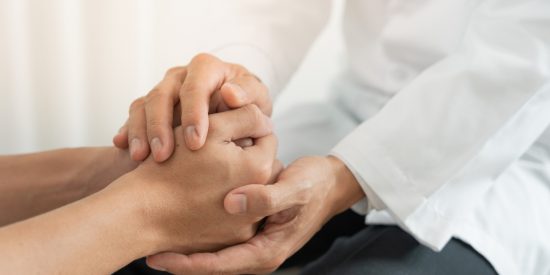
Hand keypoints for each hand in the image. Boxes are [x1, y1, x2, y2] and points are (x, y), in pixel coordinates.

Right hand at [112, 53, 271, 161]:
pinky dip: (128, 132)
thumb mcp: (257, 100)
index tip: (196, 142)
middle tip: (163, 155)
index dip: (193, 112)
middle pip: (162, 94)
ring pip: (143, 105)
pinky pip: (133, 116)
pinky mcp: (150, 106)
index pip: (195, 85)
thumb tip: (230, 94)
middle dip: (160, 126)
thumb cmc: (249, 106)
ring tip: (141, 158)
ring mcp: (163, 90)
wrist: (235, 115)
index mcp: (207, 68)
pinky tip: (126, 151)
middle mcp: (181, 76)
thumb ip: (248, 95)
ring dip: (141, 132)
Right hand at [112, 105, 278, 255]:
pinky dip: (223, 204)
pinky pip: (235, 216)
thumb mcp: (211, 128)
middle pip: (260, 165)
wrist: (141, 214)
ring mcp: (245, 225)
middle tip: (216, 151)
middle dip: (244, 154)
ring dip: (235, 179)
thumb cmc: (172, 167)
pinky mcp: (229, 241)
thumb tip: (264, 119)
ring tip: (207, 173)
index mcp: (260, 169)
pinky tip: (201, 197)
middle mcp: (260, 202)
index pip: (266, 136)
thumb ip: (245, 116)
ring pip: (249, 190)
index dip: (246, 127)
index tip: (225, 130)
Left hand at [145, 156, 365, 273]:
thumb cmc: (314, 185)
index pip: (219, 266)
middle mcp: (256, 252)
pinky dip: (198, 231)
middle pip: (210, 264)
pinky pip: (219, 236)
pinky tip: (178, 216)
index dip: (187, 263)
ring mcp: (252, 241)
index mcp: (266, 251)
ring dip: (185, 246)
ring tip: (153, 237)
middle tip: (145, 249)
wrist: (330, 184)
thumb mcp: (294, 188)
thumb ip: (267, 196)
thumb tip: (232, 203)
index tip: (157, 257)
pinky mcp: (249, 229)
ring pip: (212, 251)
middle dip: (179, 259)